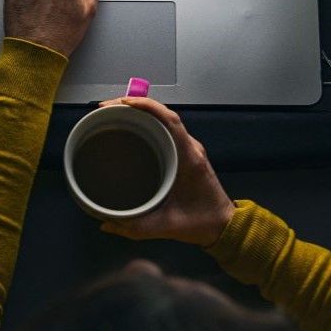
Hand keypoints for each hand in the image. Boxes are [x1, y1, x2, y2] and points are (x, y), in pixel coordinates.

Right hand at [98, 96, 234, 246]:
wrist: (224, 226)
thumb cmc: (201, 223)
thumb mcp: (167, 227)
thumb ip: (136, 228)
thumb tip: (106, 224)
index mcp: (189, 158)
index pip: (171, 120)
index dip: (147, 106)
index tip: (123, 103)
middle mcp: (189, 147)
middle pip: (163, 114)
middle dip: (134, 105)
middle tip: (105, 108)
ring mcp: (188, 148)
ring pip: (163, 119)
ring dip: (139, 112)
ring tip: (112, 113)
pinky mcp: (184, 153)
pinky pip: (165, 129)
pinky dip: (146, 123)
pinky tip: (129, 127)